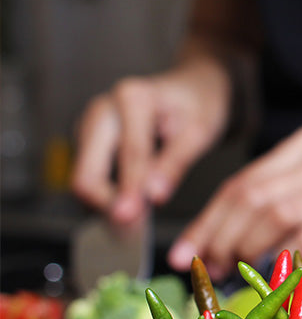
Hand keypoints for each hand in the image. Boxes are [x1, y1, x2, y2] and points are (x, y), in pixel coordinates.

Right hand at [71, 59, 231, 225]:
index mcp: (133, 98)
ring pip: (85, 179)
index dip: (130, 192)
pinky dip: (107, 196)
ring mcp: (91, 125)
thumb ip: (174, 163)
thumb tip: (153, 197)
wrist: (191, 89)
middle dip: (108, 205)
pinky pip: (90, 176)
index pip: (127, 156)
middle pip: (87, 173)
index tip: (133, 221)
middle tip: (134, 229)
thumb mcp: (199, 132)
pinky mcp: (90, 141)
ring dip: (106, 204)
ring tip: (138, 221)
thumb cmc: (199, 106)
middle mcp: (102, 109)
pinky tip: (132, 206)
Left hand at [167, 125, 301, 280]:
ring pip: (274, 212)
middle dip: (219, 235)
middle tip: (207, 267)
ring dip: (244, 247)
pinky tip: (272, 272)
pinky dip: (281, 257)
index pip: (244, 181)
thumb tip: (205, 247)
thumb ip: (267, 210)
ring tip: (234, 270)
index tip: (184, 253)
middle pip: (253, 195)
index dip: (207, 220)